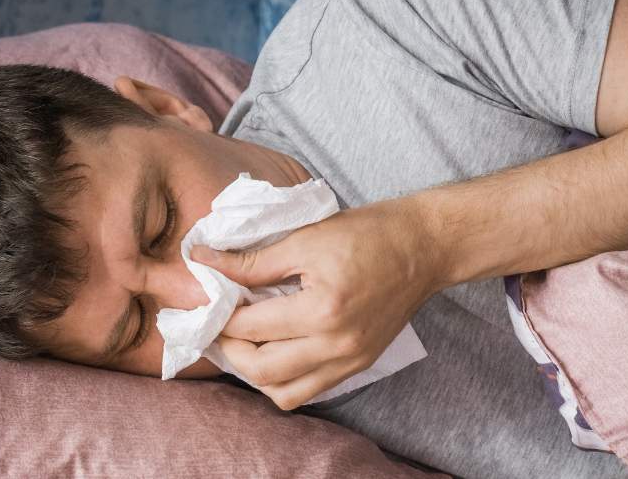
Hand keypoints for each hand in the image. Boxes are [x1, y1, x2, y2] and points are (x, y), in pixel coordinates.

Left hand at [190, 197, 440, 409]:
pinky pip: (309, 390)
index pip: (251, 326)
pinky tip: (275, 351)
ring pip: (284, 393)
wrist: (424, 248)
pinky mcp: (359, 365)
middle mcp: (337, 345)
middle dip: (230, 349)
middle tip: (221, 324)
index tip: (208, 299)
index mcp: (323, 310)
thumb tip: (204, 261)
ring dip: (255, 372)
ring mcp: (350, 361)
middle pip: (261, 370)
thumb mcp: (305, 238)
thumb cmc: (368, 234)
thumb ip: (252, 260)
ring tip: (246, 342)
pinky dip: (284, 379)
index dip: (221, 314)